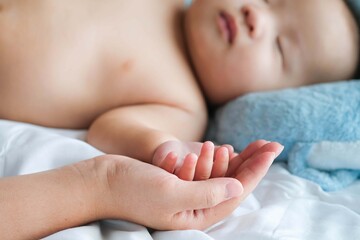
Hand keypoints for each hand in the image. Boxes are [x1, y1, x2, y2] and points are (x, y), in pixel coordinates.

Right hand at [88, 141, 282, 229]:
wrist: (102, 181)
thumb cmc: (132, 189)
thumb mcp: (170, 193)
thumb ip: (206, 193)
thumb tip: (238, 188)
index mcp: (196, 216)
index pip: (235, 193)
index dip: (256, 172)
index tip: (272, 152)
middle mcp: (194, 207)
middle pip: (232, 184)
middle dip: (253, 164)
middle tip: (272, 144)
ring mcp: (186, 193)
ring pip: (220, 176)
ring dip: (237, 160)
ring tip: (255, 144)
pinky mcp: (178, 182)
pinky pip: (205, 171)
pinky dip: (217, 159)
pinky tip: (226, 149)